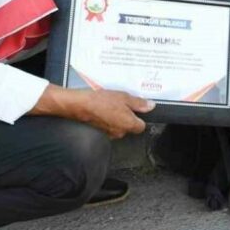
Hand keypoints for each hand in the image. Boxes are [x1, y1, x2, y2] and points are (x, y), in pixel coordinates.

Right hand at [32, 84, 151, 137]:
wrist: (79, 105)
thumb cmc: (101, 101)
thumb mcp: (124, 97)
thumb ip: (139, 103)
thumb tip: (150, 106)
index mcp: (129, 124)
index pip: (142, 126)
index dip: (140, 116)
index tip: (137, 107)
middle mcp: (120, 132)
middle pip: (130, 126)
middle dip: (128, 115)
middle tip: (123, 102)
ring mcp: (110, 133)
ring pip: (119, 125)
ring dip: (118, 116)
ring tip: (112, 103)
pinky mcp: (101, 131)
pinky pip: (110, 125)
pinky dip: (109, 118)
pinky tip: (104, 108)